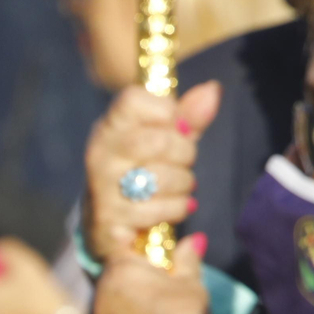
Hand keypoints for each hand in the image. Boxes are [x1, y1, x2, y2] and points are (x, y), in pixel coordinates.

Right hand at [83, 82, 220, 261]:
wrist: (109, 224)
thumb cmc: (144, 172)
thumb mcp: (168, 140)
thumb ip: (189, 115)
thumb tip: (213, 89)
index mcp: (111, 126)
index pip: (133, 100)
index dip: (166, 111)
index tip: (176, 126)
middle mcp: (100, 154)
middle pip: (160, 141)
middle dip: (185, 153)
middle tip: (183, 162)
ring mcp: (101, 189)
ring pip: (162, 178)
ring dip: (184, 184)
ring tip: (179, 187)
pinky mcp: (108, 223)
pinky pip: (160, 210)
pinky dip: (178, 209)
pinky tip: (175, 207)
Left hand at [93, 234, 210, 313]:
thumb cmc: (181, 313)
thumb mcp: (190, 282)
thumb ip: (186, 258)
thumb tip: (193, 240)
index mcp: (121, 271)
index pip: (120, 247)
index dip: (135, 250)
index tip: (151, 256)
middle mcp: (101, 297)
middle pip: (114, 281)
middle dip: (132, 282)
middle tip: (158, 290)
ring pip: (110, 311)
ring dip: (127, 310)